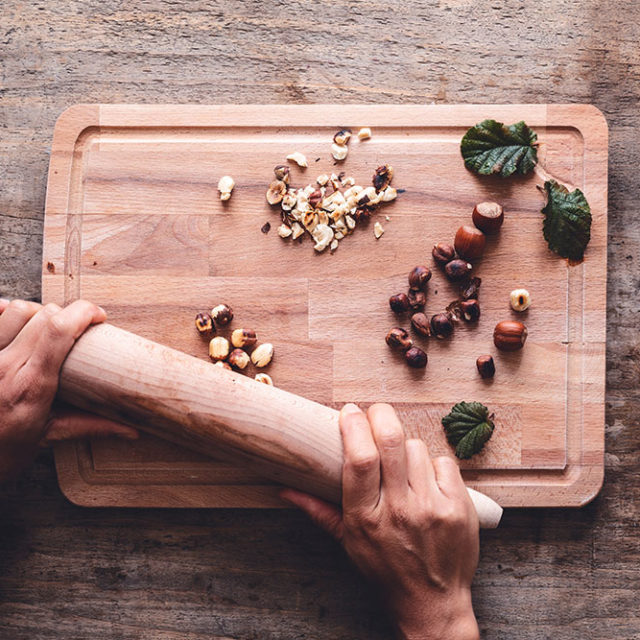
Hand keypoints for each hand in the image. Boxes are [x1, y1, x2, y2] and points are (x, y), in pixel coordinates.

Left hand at [0, 298, 137, 482]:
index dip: (84, 313)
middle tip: (76, 328)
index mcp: (30, 387)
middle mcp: (4, 367)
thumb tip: (132, 431)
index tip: (98, 317)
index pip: (59, 331)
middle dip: (67, 314)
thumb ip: (91, 427)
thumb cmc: (1, 451)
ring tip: (46, 325)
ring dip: (37, 312)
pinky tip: (17, 324)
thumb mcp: (47, 438)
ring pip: (17, 309)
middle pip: (44, 315)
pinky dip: (6, 312)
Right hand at [281, 403, 479, 639]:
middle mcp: (399, 509)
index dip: (353, 426)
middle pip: (391, 441)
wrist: (433, 602)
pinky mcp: (459, 507)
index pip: (359, 459)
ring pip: (417, 447)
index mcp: (366, 517)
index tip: (349, 412)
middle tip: (374, 412)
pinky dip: (433, 465)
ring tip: (402, 464)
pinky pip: (444, 462)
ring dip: (406, 447)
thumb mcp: (348, 543)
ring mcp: (433, 507)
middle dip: (380, 415)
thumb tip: (285, 489)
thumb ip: (318, 510)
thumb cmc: (385, 570)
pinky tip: (426, 481)